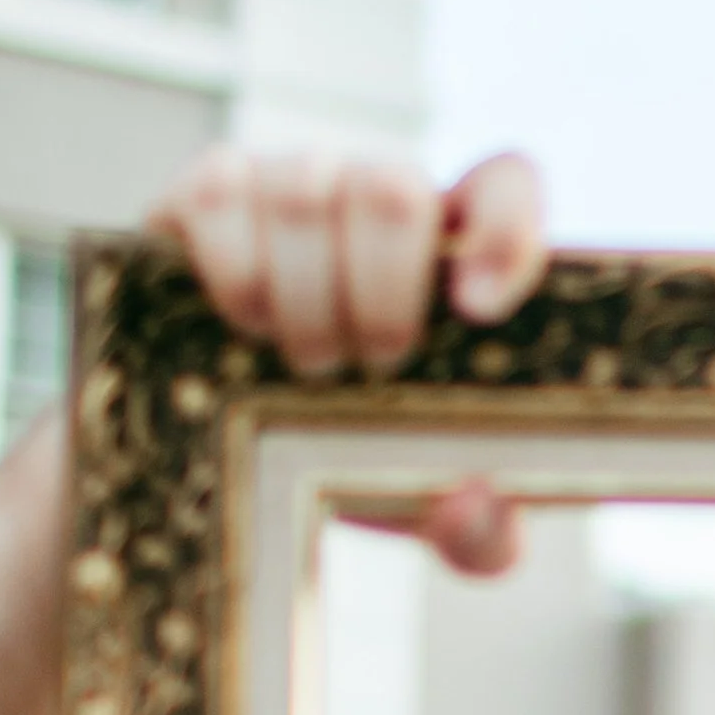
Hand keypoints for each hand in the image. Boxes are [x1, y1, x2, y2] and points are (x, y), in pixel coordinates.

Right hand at [146, 148, 547, 574]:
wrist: (233, 459)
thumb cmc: (353, 458)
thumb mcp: (427, 507)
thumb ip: (482, 532)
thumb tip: (476, 500)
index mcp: (459, 254)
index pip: (507, 183)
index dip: (506, 229)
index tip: (481, 308)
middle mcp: (378, 196)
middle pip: (393, 189)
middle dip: (379, 297)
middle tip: (370, 369)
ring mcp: (292, 181)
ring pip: (304, 192)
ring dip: (303, 296)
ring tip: (305, 364)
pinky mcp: (208, 191)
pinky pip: (218, 195)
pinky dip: (232, 270)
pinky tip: (245, 326)